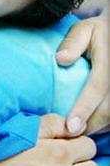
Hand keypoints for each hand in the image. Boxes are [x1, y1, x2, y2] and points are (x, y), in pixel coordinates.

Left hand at [55, 8, 108, 135]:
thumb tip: (61, 59)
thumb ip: (73, 42)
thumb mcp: (85, 29)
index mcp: (109, 59)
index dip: (84, 109)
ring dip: (99, 126)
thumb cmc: (99, 32)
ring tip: (79, 132)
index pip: (98, 88)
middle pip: (109, 109)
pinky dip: (106, 123)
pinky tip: (93, 124)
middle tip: (70, 135)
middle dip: (91, 125)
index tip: (70, 126)